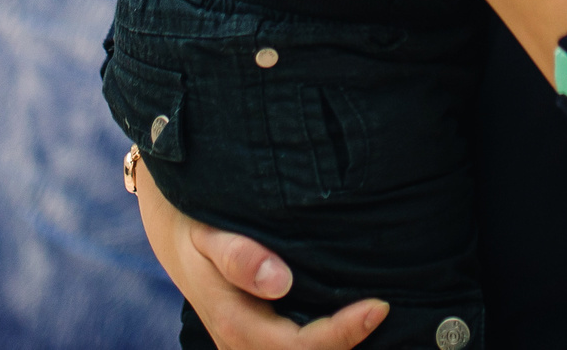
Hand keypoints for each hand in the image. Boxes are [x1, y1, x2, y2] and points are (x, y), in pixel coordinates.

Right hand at [130, 149, 387, 347]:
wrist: (178, 236)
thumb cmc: (196, 229)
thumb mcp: (207, 234)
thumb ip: (237, 256)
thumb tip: (278, 281)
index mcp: (236, 323)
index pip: (298, 346)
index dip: (342, 333)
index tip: (379, 306)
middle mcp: (243, 345)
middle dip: (350, 343)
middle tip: (387, 310)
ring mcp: (249, 348)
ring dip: (340, 345)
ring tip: (377, 317)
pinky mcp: (260, 341)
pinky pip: (295, 349)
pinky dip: (327, 341)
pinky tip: (355, 319)